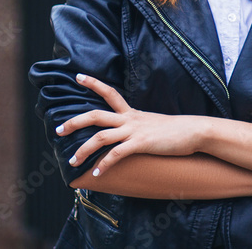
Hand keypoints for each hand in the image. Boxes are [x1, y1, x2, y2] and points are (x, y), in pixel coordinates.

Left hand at [56, 74, 211, 176]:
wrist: (194, 131)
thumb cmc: (175, 130)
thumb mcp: (153, 124)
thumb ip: (139, 127)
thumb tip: (131, 136)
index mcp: (131, 113)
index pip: (109, 93)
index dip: (93, 83)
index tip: (78, 77)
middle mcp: (129, 119)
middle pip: (95, 115)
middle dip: (74, 122)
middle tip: (58, 129)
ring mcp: (134, 131)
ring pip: (100, 137)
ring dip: (83, 150)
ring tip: (73, 161)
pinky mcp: (141, 144)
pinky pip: (117, 154)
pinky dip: (105, 164)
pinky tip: (97, 174)